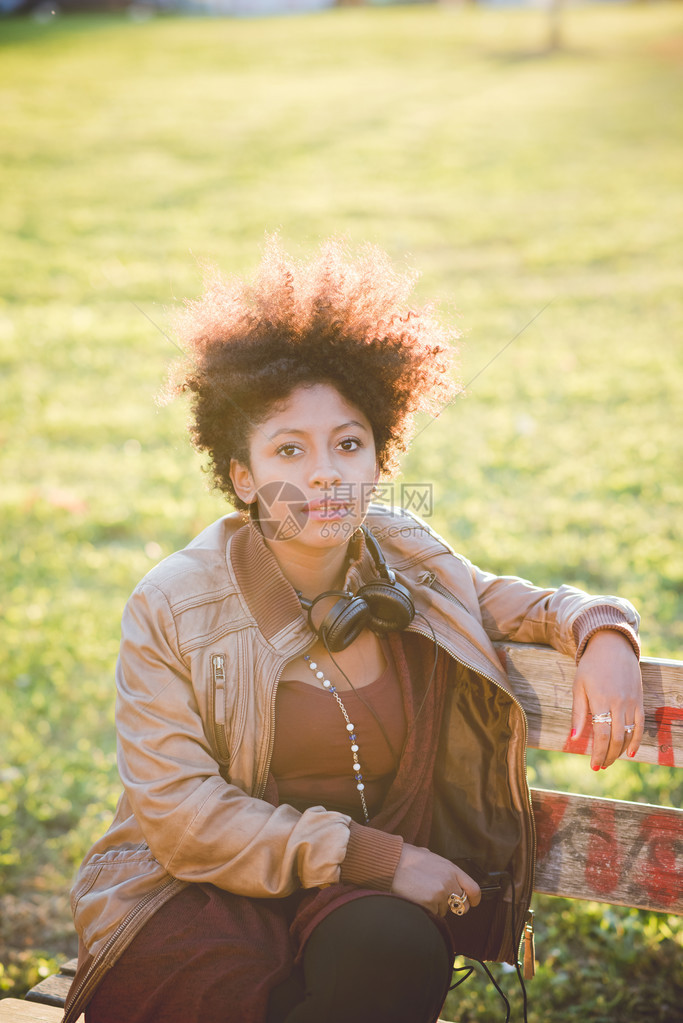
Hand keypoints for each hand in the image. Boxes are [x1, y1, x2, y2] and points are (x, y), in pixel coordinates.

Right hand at [391, 842, 480, 916]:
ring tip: (420, 893)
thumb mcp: (429, 856)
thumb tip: (443, 873)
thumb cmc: (406, 858)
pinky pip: (432, 914)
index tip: (472, 903)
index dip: (473, 899)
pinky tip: (416, 899)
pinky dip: (425, 910)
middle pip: (461, 904)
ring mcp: (440, 893)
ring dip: (435, 907)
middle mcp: (449, 881)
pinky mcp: (430, 903)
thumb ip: (441, 867)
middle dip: (453, 906)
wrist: (391, 862)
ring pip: (444, 910)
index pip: (473, 889)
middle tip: (439, 901)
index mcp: (451, 868)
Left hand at [570, 630, 642, 768]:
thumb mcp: (578, 686)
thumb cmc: (591, 666)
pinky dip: (637, 740)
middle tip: (601, 766)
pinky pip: (640, 725)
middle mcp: (618, 702)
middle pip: (616, 738)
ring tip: (611, 760)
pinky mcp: (639, 700)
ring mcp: (631, 702)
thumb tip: (574, 738)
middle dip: (608, 756)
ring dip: (620, 751)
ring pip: (629, 734)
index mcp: (600, 699)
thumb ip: (578, 713)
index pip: (601, 735)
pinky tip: (631, 752)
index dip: (598, 753)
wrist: (612, 646)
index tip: (593, 765)